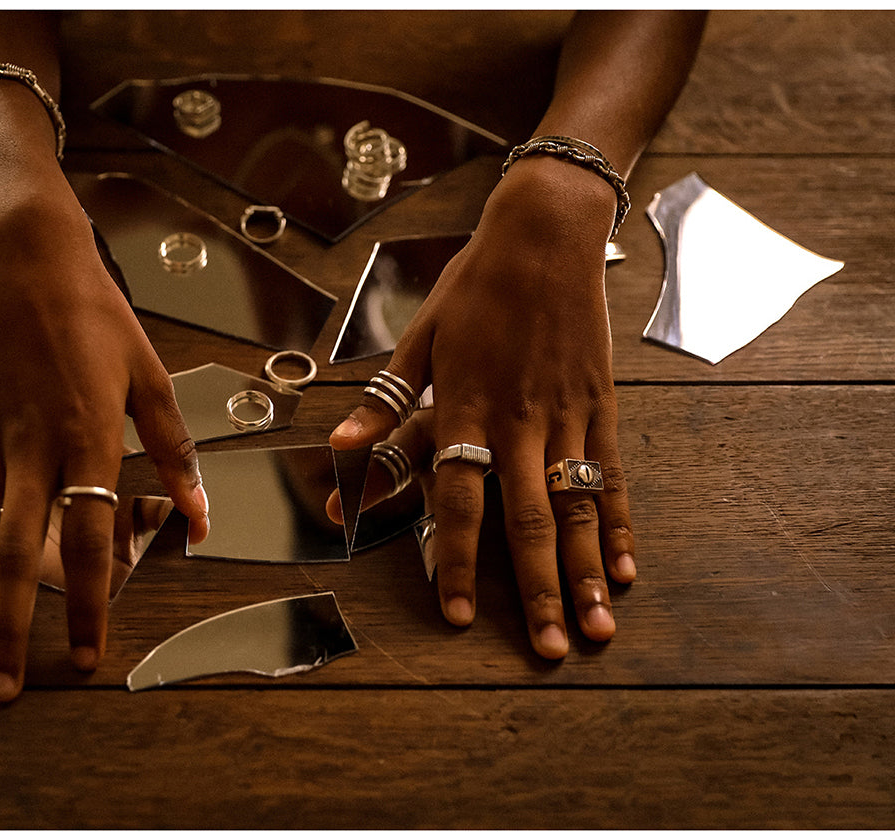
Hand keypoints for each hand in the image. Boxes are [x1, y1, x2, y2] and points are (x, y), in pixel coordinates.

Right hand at [0, 166, 209, 700]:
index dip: (88, 604)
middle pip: (14, 555)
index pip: (90, 540)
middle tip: (3, 689)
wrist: (23, 258)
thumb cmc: (94, 313)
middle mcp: (31, 448)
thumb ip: (175, 449)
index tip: (86, 657)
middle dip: (8, 628)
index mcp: (87, 437)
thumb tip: (202, 515)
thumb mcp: (151, 376)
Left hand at [330, 155, 634, 657]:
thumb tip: (341, 445)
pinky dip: (618, 523)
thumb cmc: (473, 286)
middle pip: (529, 517)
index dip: (456, 559)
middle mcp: (518, 418)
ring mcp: (566, 413)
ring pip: (578, 505)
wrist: (544, 234)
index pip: (457, 498)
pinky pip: (611, 473)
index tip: (457, 614)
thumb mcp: (418, 336)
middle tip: (547, 648)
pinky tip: (626, 567)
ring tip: (595, 627)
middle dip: (538, 588)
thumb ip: (384, 399)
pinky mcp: (600, 404)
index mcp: (464, 404)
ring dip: (586, 570)